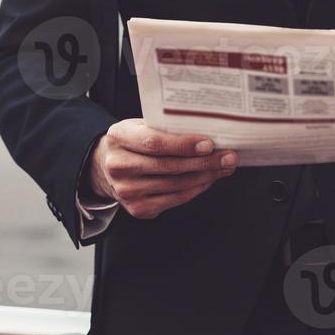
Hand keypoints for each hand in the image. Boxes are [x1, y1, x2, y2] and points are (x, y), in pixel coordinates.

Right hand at [85, 118, 237, 219]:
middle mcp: (119, 166)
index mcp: (118, 138)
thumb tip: (206, 131)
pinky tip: (208, 180)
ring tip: (224, 167)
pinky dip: (195, 189)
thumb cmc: (131, 142)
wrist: (106, 166)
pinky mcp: (138, 208)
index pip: (154, 143)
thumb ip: (163, 127)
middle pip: (168, 166)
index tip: (209, 143)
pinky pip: (174, 199)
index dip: (183, 144)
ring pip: (175, 185)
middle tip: (228, 156)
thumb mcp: (139, 125)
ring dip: (205, 177)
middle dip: (204, 162)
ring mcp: (127, 191)